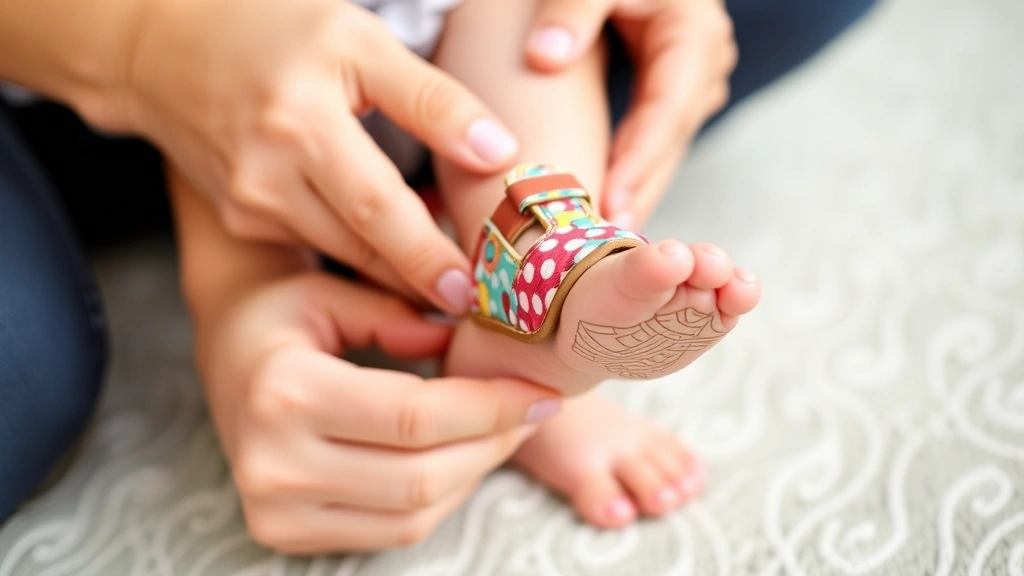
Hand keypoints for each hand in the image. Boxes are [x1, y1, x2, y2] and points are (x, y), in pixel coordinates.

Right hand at [110, 0, 519, 313]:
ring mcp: (249, 204)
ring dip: (396, 270)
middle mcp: (267, 175)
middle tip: (474, 303)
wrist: (165, 48)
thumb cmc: (274, 31)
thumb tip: (496, 151)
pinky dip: (360, 248)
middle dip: (421, 278)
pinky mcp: (243, 219)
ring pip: (341, 251)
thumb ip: (429, 97)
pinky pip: (317, 242)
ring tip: (448, 278)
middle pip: (361, 244)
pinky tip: (395, 244)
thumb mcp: (358, 40)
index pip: (379, 207)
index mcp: (301, 122)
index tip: (474, 290)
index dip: (428, 254)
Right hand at [195, 273, 561, 552]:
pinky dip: (440, 498)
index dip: (490, 407)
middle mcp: (272, 463)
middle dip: (493, 443)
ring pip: (414, 515)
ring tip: (502, 430)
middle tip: (531, 409)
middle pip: (421, 475)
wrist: (226, 360)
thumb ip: (400, 313)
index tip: (539, 390)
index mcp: (284, 391)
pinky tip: (460, 456)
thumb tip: (466, 340)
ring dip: (473, 474)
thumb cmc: (283, 315)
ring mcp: (274, 509)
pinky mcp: (283, 533)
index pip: (415, 416)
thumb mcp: (333, 292)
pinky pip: (392, 531)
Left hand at [524, 0, 736, 226]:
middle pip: (669, 141)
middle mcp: (702, 65)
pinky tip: (606, 205)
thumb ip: (575, 7)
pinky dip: (630, 170)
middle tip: (606, 247)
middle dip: (639, 192)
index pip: (666, 110)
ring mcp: (693, 81)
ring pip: (664, 148)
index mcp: (693, 36)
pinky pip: (653, 139)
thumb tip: (545, 57)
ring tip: (604, 241)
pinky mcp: (674, 91)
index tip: (610, 204)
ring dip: (637, 190)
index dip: (639, 161)